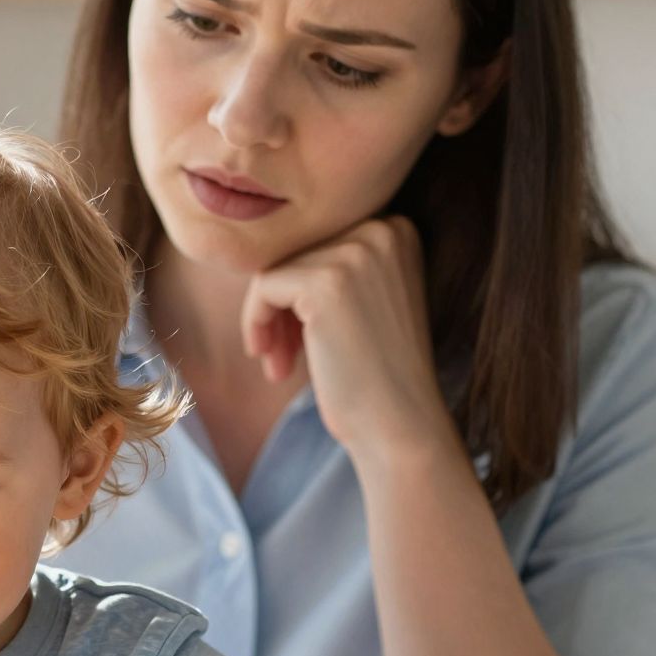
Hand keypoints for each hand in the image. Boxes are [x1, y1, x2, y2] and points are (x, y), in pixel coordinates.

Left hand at [239, 216, 456, 465]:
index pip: (318, 240)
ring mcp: (355, 253)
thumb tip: (264, 248)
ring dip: (267, 320)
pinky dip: (255, 324)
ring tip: (279, 364)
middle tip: (282, 356)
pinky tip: (273, 364)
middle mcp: (382, 229)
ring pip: (274, 269)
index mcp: (396, 229)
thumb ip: (330, 267)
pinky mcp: (325, 284)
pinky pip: (263, 287)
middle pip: (294, 251)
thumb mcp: (363, 302)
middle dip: (280, 306)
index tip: (299, 337)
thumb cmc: (376, 375)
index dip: (298, 289)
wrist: (400, 425)